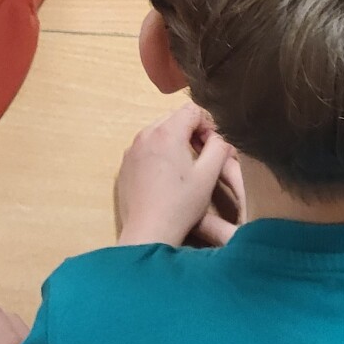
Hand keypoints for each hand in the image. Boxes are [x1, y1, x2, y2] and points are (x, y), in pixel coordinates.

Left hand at [114, 103, 243, 247]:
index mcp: (166, 132)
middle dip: (190, 132)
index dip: (207, 124)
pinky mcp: (124, 166)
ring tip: (183, 168)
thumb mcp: (208, 175)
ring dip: (174, 142)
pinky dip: (158, 154)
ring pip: (158, 133)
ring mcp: (131, 150)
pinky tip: (164, 178)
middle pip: (173, 119)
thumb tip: (218, 137)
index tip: (211, 147)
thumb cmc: (181, 204)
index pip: (192, 110)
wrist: (148, 233)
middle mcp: (145, 134)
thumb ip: (219, 147)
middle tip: (200, 156)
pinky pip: (145, 149)